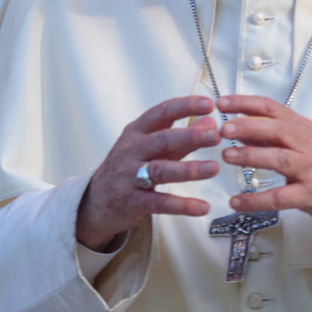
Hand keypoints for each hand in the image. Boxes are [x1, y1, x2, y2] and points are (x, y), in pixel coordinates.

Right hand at [74, 96, 221, 250]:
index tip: (209, 104)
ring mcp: (129, 176)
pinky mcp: (132, 201)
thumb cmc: (127, 169)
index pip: (161, 113)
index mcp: (137, 132)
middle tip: (215, 136)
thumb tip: (210, 121)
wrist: (96, 201)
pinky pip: (159, 203)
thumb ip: (181, 137)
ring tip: (213, 168)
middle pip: (161, 140)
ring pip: (159, 170)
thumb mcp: (150, 148)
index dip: (185, 107)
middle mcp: (131, 151)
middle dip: (189, 136)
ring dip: (188, 169)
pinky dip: (181, 205)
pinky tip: (202, 207)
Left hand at [218, 95, 311, 236]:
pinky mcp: (309, 195)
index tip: (222, 103)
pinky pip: (279, 197)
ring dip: (251, 156)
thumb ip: (267, 134)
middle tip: (224, 129)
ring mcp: (309, 170)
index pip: (271, 108)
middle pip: (277, 130)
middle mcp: (306, 145)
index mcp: (300, 127)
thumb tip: (234, 127)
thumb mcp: (297, 140)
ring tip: (227, 156)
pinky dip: (256, 201)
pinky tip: (236, 201)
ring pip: (280, 159)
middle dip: (248, 127)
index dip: (246, 103)